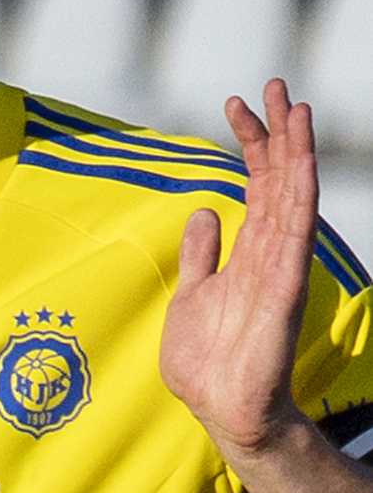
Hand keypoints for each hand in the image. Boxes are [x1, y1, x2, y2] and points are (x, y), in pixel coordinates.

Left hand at [166, 84, 324, 469]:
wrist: (224, 408)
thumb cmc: (209, 362)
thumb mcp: (192, 296)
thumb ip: (201, 257)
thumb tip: (203, 215)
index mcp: (249, 251)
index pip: (256, 184)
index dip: (250, 144)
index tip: (236, 106)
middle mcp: (271, 250)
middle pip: (278, 178)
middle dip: (276, 131)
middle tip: (271, 84)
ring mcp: (283, 264)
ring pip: (293, 193)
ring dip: (294, 149)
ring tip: (294, 105)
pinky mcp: (287, 284)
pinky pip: (296, 229)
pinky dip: (298, 191)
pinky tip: (300, 159)